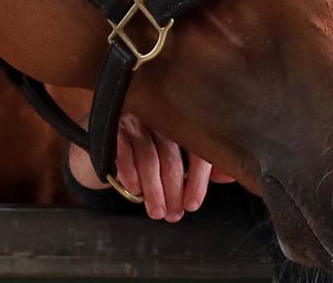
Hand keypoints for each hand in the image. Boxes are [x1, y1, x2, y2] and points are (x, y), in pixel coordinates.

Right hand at [67, 113, 232, 221]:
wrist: (103, 134)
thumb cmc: (147, 146)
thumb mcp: (174, 154)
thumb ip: (201, 164)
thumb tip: (229, 176)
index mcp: (182, 122)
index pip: (197, 149)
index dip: (197, 180)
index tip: (192, 205)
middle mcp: (161, 117)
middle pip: (172, 157)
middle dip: (173, 191)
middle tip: (173, 215)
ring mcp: (137, 119)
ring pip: (149, 158)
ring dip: (153, 190)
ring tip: (157, 212)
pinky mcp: (112, 125)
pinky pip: (123, 151)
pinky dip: (130, 173)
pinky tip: (134, 191)